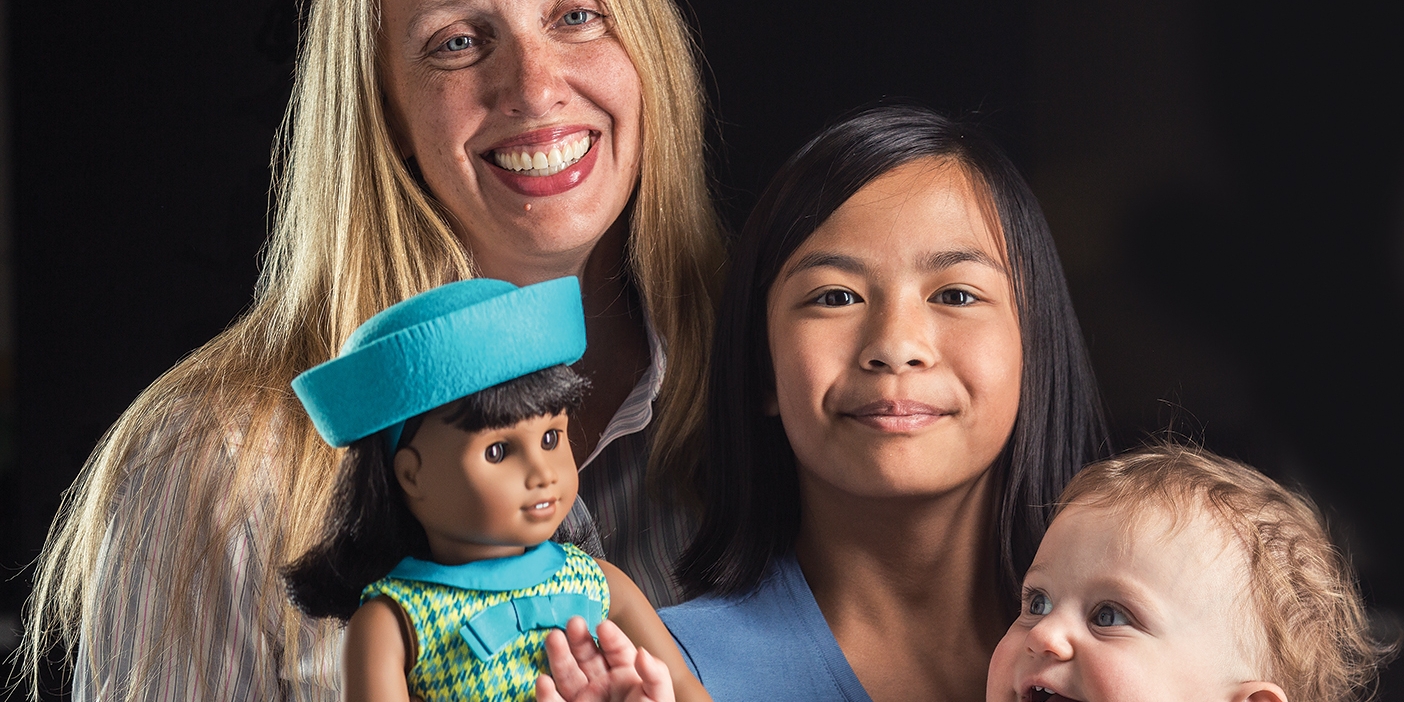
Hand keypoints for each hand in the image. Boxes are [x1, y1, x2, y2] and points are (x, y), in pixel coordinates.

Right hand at [536, 617, 674, 701]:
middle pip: (588, 656)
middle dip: (579, 639)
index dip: (610, 637)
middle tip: (572, 623)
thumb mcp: (659, 700)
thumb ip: (655, 676)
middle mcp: (603, 685)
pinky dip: (546, 694)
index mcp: (627, 677)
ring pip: (568, 674)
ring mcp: (584, 700)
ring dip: (559, 657)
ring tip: (553, 638)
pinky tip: (544, 680)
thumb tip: (643, 652)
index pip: (617, 650)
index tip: (603, 627)